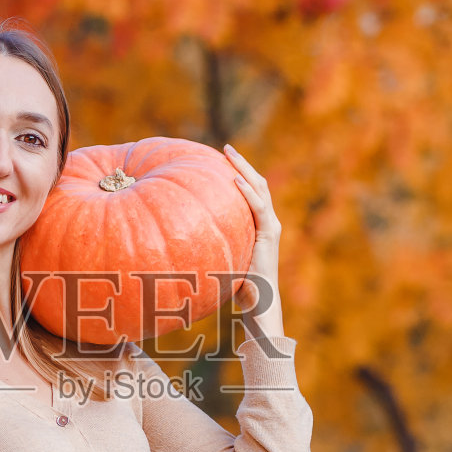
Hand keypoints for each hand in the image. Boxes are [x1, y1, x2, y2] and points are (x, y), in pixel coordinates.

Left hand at [223, 143, 284, 340]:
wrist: (258, 304)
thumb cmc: (237, 286)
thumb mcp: (222, 257)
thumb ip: (212, 243)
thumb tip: (181, 236)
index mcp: (259, 225)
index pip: (252, 191)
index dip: (239, 172)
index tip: (221, 158)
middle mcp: (269, 223)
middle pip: (258, 184)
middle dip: (242, 164)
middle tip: (225, 147)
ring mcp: (271, 228)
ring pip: (261, 189)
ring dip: (245, 169)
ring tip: (229, 154)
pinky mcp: (270, 235)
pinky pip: (260, 209)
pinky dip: (249, 193)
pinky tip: (235, 180)